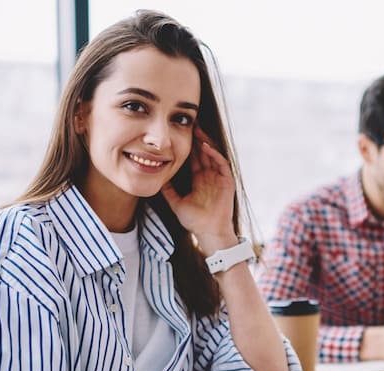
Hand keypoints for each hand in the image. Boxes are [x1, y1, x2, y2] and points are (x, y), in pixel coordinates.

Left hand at [161, 127, 236, 252]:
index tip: (178, 134)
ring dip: (205, 142)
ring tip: (197, 129)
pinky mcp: (226, 181)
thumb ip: (168, 191)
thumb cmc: (194, 221)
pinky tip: (206, 146)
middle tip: (188, 124)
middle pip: (203, 152)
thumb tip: (156, 179)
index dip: (187, 146)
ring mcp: (218, 178)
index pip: (194, 158)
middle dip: (196, 138)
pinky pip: (221, 163)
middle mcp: (209, 176)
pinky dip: (214, 154)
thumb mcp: (176, 203)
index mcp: (199, 179)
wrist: (208, 232)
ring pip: (212, 154)